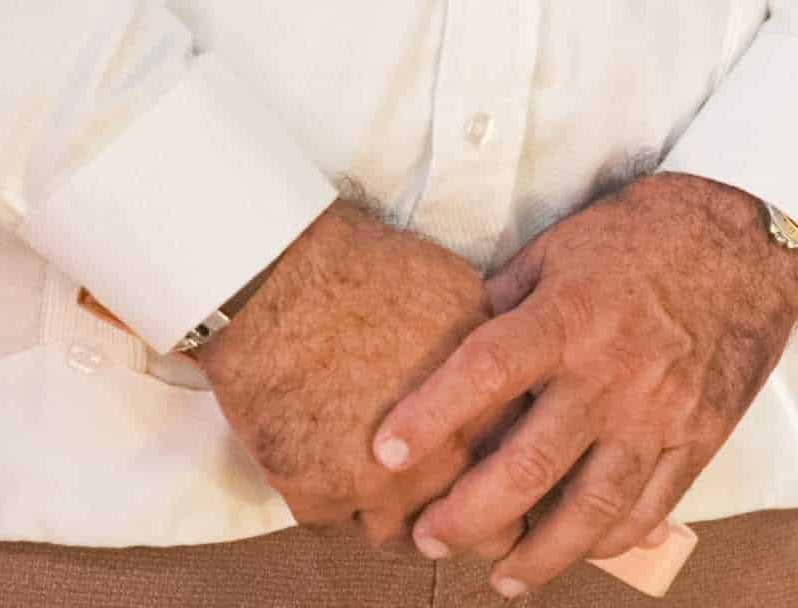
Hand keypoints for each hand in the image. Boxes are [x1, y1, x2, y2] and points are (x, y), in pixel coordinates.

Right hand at [197, 203, 494, 542]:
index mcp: (489, 401)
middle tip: (442, 499)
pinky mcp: (320, 496)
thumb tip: (494, 370)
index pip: (514, 461)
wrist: (283, 281)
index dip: (500, 466)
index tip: (486, 464)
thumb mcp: (458, 294)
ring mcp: (384, 483)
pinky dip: (330, 502)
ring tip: (376, 484)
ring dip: (391, 512)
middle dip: (460, 511)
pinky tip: (324, 469)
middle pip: (470, 514)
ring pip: (401, 530)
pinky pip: (334, 523)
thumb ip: (482, 350)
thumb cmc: (368, 268)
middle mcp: (448, 452)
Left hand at [377, 174, 797, 595]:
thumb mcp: (563, 246)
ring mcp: (661, 410)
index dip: (431, 415)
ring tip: (500, 576)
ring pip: (592, 506)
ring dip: (538, 553)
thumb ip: (506, 303)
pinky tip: (580, 551)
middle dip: (469, 514)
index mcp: (571, 315)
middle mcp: (613, 371)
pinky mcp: (702, 434)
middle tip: (427, 537)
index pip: (486, 371)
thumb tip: (448, 352)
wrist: (750, 235)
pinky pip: (652, 505)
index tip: (385, 454)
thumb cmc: (646, 234)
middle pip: (530, 464)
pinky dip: (611, 539)